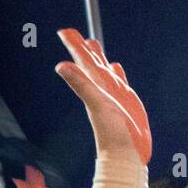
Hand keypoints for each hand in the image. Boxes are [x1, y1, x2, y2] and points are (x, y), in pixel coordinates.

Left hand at [55, 29, 150, 164]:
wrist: (126, 155)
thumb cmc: (112, 133)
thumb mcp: (96, 104)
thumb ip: (80, 84)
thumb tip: (61, 66)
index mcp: (95, 86)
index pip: (83, 61)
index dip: (74, 46)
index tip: (63, 32)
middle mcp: (103, 89)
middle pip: (92, 63)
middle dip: (85, 48)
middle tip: (74, 34)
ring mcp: (114, 95)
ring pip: (104, 70)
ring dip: (99, 58)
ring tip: (94, 44)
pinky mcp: (126, 101)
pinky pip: (119, 82)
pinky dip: (116, 73)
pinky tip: (115, 68)